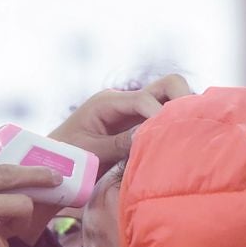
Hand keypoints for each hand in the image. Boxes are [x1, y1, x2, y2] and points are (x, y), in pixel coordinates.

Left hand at [50, 74, 193, 169]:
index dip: (161, 116)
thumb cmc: (66, 156)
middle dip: (183, 99)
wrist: (53, 162)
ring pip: (170, 97)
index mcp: (108, 102)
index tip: (173, 137)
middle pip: (167, 85)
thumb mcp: (91, 152)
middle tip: (192, 125)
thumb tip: (148, 137)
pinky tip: (183, 140)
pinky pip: (163, 115)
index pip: (145, 100)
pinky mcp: (138, 123)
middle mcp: (124, 100)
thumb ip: (119, 144)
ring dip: (183, 111)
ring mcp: (133, 109)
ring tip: (192, 133)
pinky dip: (175, 123)